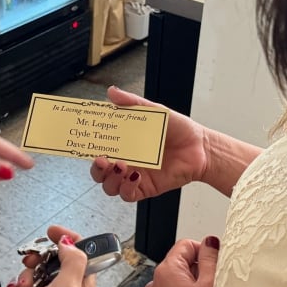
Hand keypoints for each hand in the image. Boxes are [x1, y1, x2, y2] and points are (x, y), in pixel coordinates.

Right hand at [6, 226, 95, 286]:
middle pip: (55, 258)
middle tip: (31, 263)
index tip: (51, 231)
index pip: (81, 250)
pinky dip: (20, 286)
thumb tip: (70, 242)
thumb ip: (73, 261)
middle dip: (40, 258)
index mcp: (83, 282)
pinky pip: (28, 285)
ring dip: (28, 275)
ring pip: (39, 270)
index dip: (67, 237)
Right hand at [90, 86, 208, 201]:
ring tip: (121, 166)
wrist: (200, 147)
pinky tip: (134, 176)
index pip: (99, 147)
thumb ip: (132, 102)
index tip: (86, 141)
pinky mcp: (145, 188)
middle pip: (99, 171)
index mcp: (124, 143)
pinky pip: (128, 194)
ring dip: (110, 178)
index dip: (89, 147)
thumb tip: (112, 92)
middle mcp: (126, 161)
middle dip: (96, 168)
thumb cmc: (178, 129)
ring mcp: (134, 176)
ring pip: (110, 186)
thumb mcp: (154, 111)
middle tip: (101, 159)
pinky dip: (126, 188)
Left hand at [145, 237, 219, 286]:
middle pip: (181, 264)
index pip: (186, 245)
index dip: (204, 251)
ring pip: (178, 284)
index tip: (217, 263)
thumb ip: (210, 258)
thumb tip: (210, 242)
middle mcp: (155, 285)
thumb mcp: (211, 285)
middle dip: (199, 272)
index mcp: (166, 271)